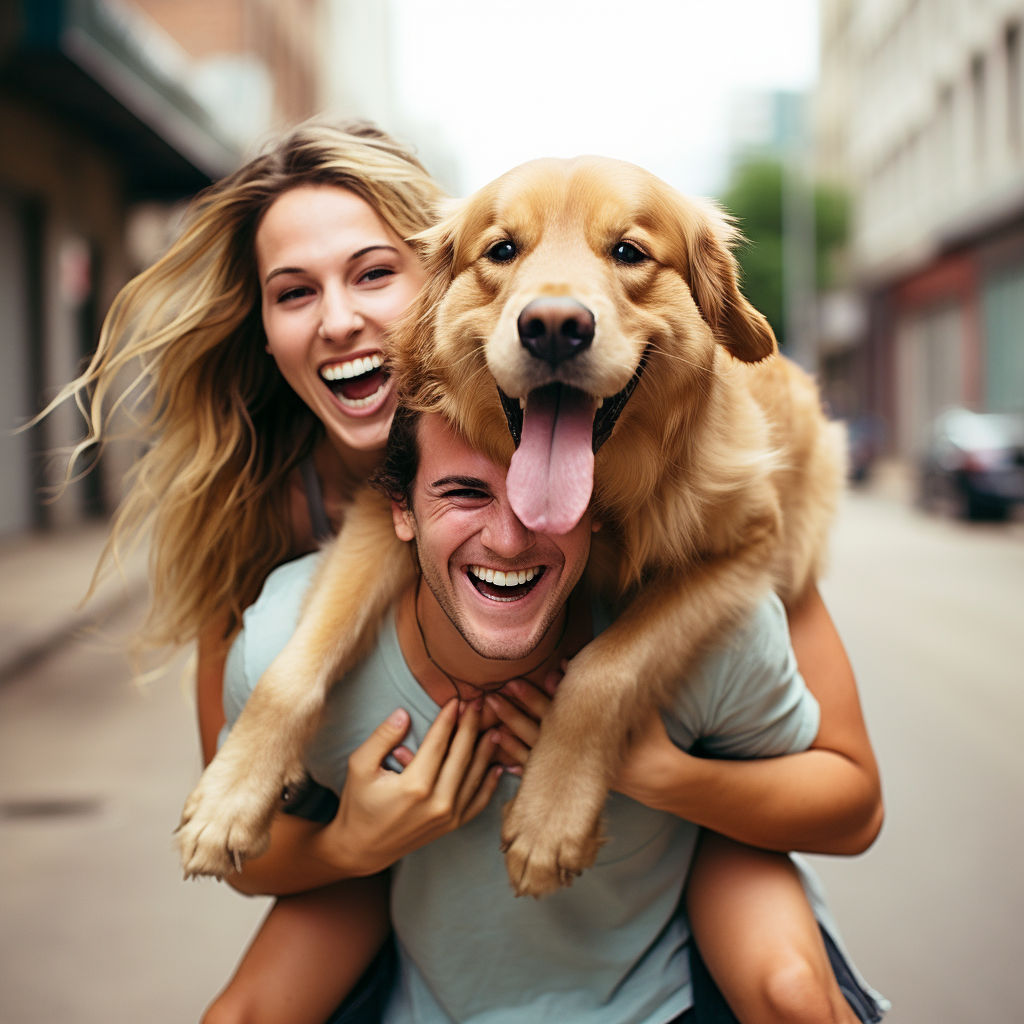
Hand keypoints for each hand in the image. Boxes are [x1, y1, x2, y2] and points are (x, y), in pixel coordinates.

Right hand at [322, 699, 501, 875]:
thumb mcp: (360, 766)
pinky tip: (497, 765)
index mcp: (415, 786)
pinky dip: (489, 782)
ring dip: (486, 750)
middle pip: (461, 756)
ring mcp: (448, 816)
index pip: (438, 743)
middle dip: (471, 726)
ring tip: (494, 726)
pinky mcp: (452, 826)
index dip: (448, 719)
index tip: (456, 699)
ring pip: (474, 776)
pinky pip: (478, 801)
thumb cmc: (358, 804)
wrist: (362, 849)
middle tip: (478, 704)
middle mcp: (437, 802)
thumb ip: (382, 738)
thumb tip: (403, 713)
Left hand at [489, 676, 695, 811]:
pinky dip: (523, 768)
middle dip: (515, 713)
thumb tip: (571, 660)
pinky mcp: (571, 781)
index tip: (515, 682)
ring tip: (490, 727)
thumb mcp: (634, 707)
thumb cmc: (646, 735)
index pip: (557, 711)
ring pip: (534, 753)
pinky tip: (504, 764)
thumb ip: (609, 685)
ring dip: (511, 739)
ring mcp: (572, 769)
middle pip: (538, 730)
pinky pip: (541, 775)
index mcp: (590, 731)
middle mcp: (577, 752)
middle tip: (493, 697)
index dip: (537, 697)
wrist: (655, 775)